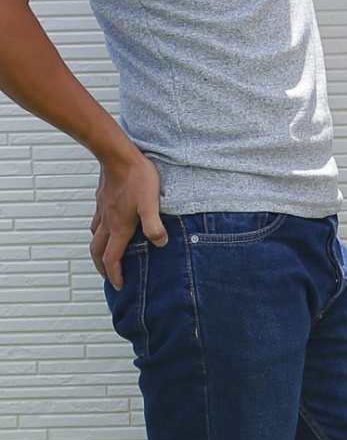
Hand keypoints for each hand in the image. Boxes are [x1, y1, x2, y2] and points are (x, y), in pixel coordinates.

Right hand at [89, 149, 167, 289]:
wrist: (118, 154)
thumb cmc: (136, 177)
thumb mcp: (151, 203)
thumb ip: (154, 226)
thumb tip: (160, 243)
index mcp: (119, 227)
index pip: (111, 259)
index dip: (114, 275)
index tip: (119, 285)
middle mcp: (107, 222)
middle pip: (97, 252)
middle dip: (102, 268)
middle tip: (108, 275)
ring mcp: (102, 210)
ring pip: (94, 235)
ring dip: (98, 249)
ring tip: (106, 253)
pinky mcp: (102, 198)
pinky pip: (96, 219)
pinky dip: (98, 229)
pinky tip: (107, 223)